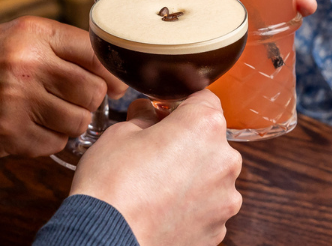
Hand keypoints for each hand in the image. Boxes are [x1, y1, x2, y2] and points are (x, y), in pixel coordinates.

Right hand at [0, 16, 126, 156]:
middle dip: (90, 101)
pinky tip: (28, 127)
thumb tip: (110, 71)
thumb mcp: (13, 37)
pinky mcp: (10, 133)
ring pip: (79, 121)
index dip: (112, 72)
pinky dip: (48, 140)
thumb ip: (58, 47)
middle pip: (94, 90)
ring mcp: (19, 100)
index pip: (96, 52)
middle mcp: (28, 64)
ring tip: (49, 115)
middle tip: (75, 102)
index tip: (116, 83)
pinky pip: (54, 143)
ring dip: (70, 123)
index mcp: (33, 34)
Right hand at [71, 91, 242, 245]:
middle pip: (210, 139)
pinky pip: (207, 206)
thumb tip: (147, 113)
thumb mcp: (119, 133)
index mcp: (204, 126)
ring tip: (155, 187)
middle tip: (152, 152)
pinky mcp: (217, 229)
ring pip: (210, 175)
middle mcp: (224, 160)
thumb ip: (142, 117)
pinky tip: (161, 209)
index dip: (180, 104)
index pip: (204, 99)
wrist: (107, 241)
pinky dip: (190, 205)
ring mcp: (224, 198)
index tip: (163, 114)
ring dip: (190, 175)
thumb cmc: (111, 185)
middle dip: (186, 142)